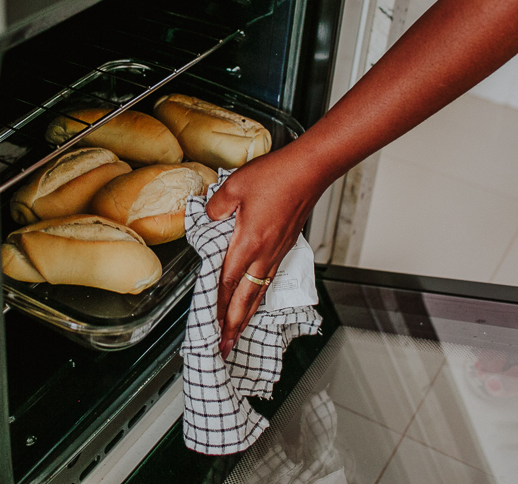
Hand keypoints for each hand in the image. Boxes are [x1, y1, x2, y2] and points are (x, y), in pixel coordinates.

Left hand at [205, 146, 321, 358]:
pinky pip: (269, 278)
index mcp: (249, 243)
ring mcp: (278, 252)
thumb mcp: (233, 187)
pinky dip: (260, 295)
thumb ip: (214, 208)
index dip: (216, 306)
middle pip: (246, 298)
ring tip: (238, 332)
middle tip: (225, 347)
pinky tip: (256, 298)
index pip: (227, 282)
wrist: (310, 170)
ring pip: (259, 291)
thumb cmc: (276, 176)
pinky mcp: (285, 246)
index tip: (209, 325)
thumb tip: (207, 219)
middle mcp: (265, 254)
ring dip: (246, 314)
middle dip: (233, 325)